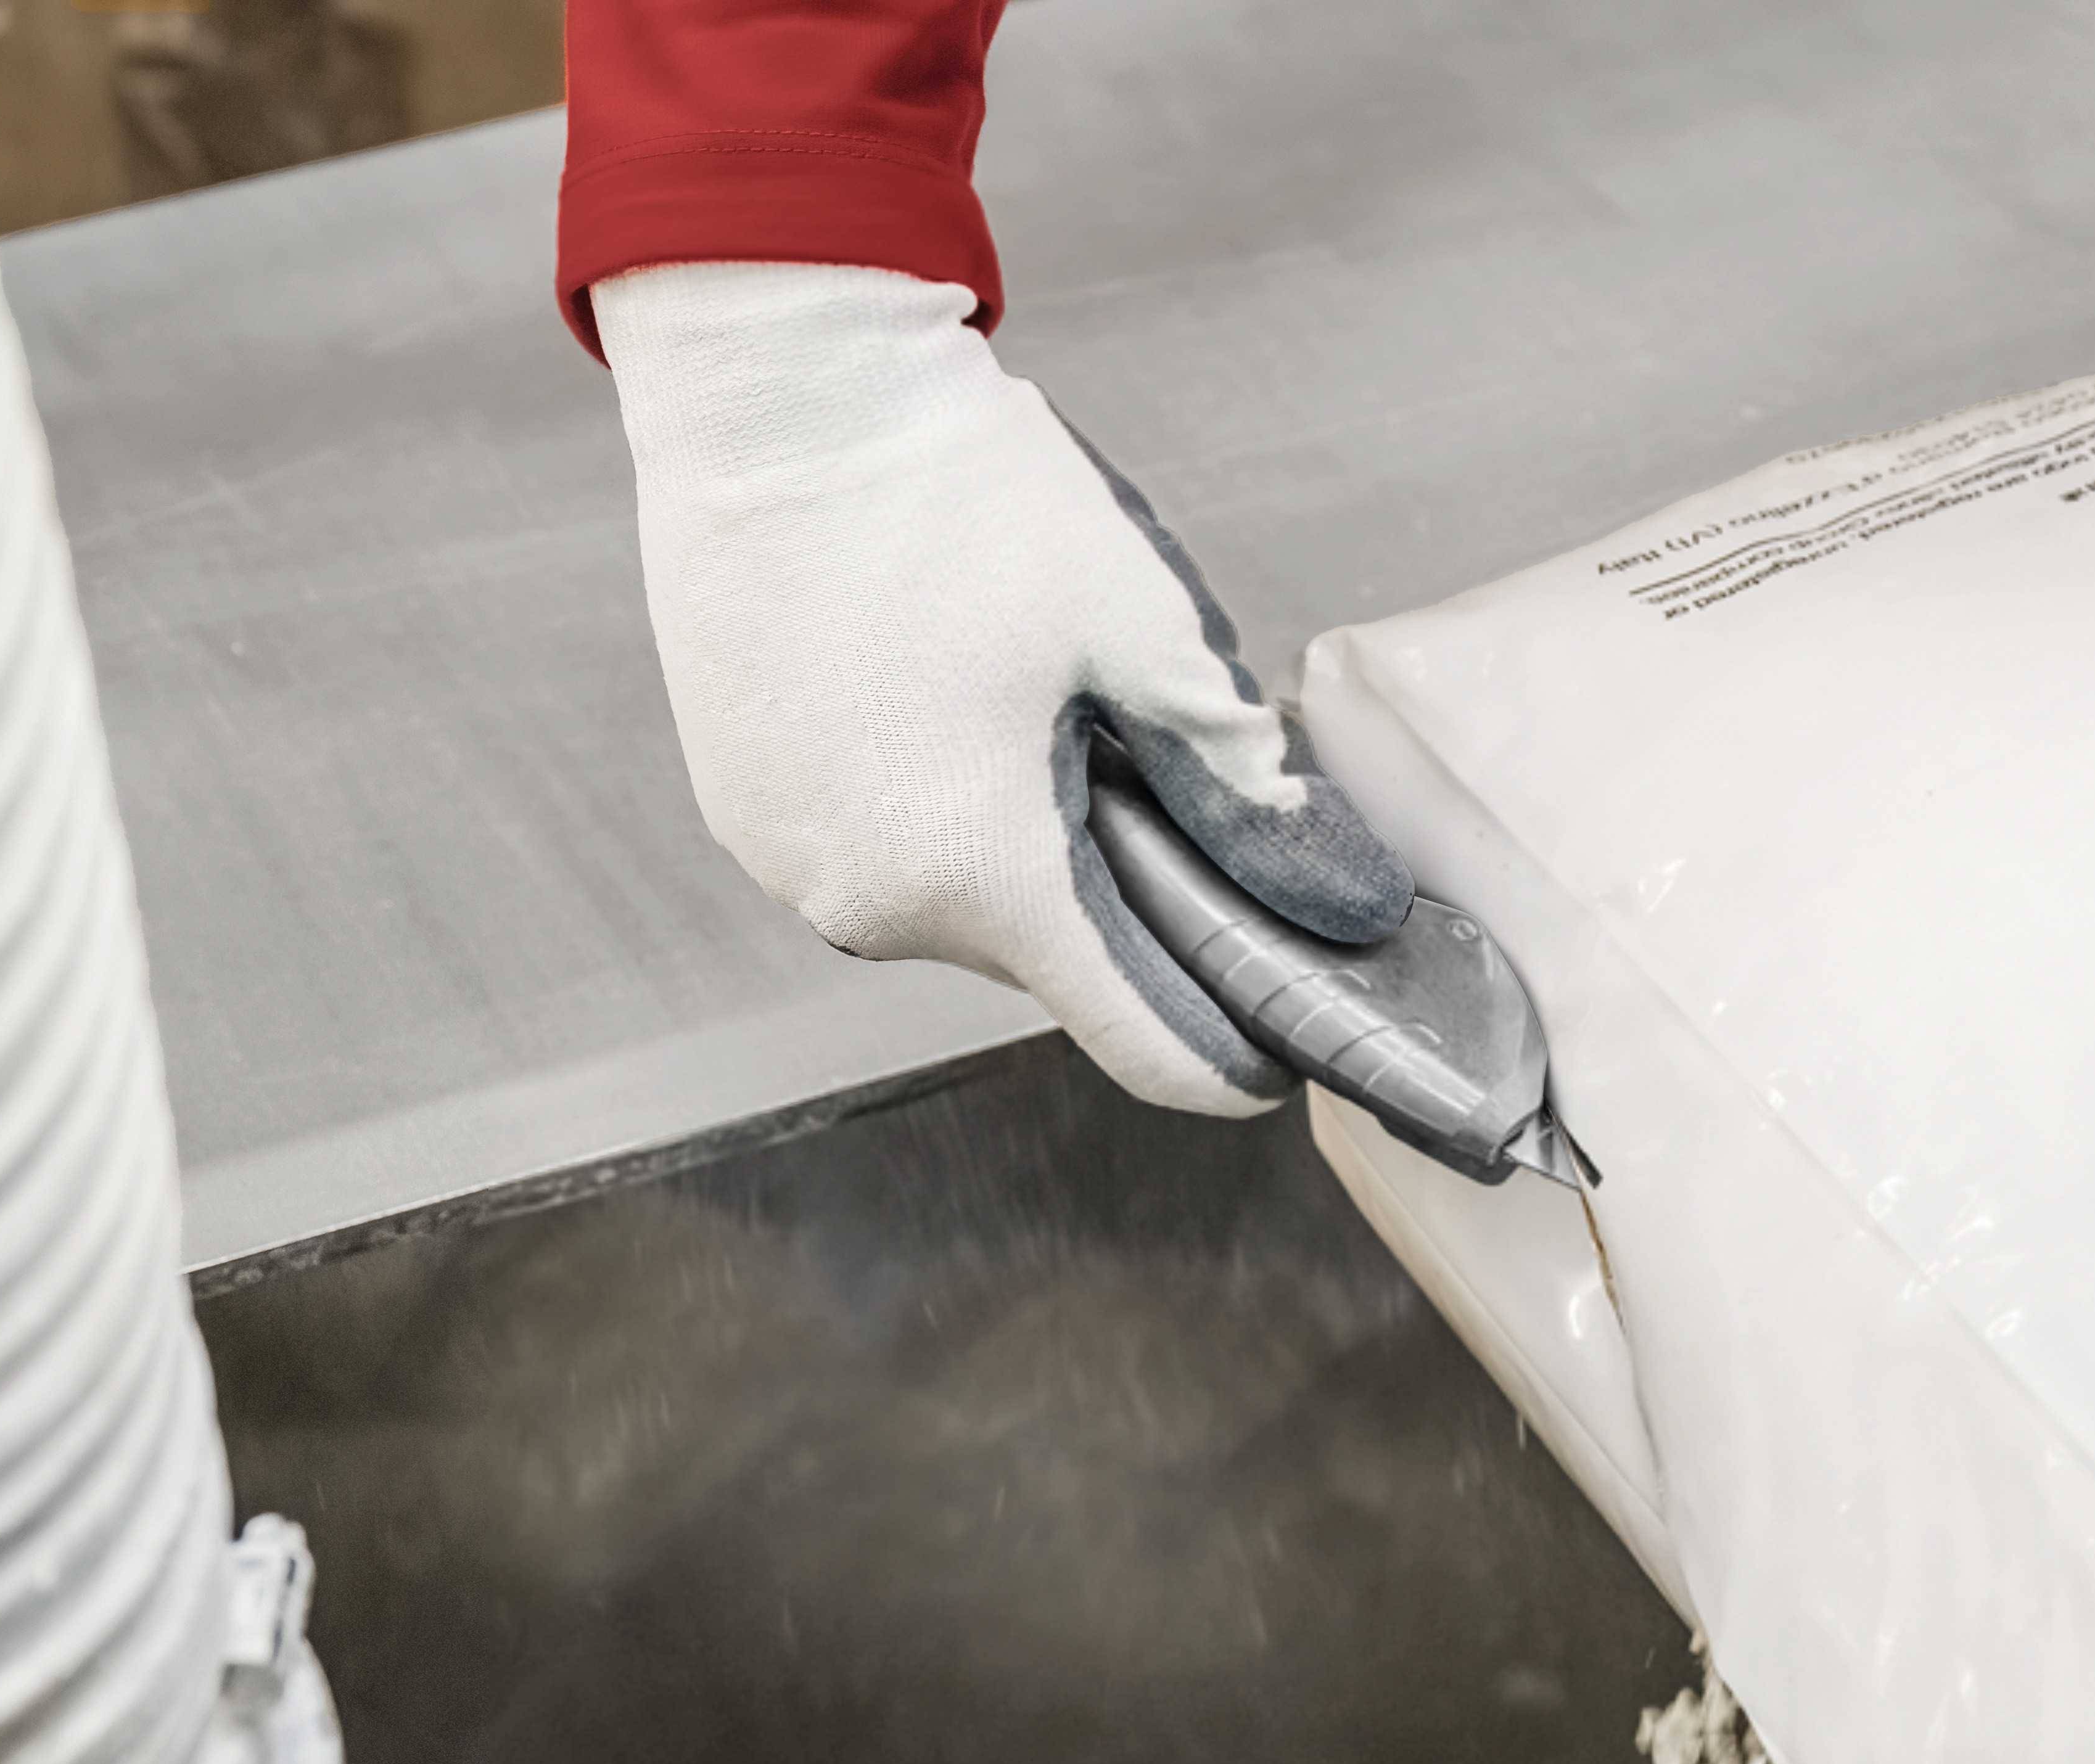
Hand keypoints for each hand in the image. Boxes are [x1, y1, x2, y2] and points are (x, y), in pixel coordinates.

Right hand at [591, 260, 1411, 1114]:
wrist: (779, 385)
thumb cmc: (961, 494)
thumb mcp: (1148, 635)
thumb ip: (1249, 791)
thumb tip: (1348, 902)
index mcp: (981, 875)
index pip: (1142, 1039)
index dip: (1230, 1048)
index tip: (1285, 1037)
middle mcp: (869, 902)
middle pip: (1053, 957)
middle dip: (1121, 888)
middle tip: (1142, 757)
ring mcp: (792, 862)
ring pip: (965, 904)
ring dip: (1022, 840)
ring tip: (1027, 703)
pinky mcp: (746, 814)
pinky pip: (878, 852)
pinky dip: (933, 805)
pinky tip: (944, 696)